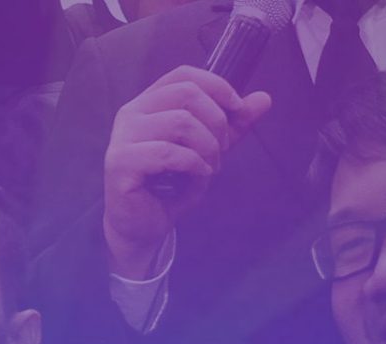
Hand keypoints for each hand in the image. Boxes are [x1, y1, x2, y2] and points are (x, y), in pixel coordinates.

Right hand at [102, 66, 271, 277]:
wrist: (142, 227)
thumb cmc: (170, 187)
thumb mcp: (208, 151)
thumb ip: (232, 126)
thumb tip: (264, 98)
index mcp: (148, 104)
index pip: (184, 75)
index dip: (217, 86)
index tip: (238, 109)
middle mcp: (131, 114)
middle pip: (187, 94)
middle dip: (217, 123)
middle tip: (223, 151)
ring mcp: (123, 137)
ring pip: (181, 122)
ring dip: (207, 148)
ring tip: (209, 169)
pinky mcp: (121, 163)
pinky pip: (169, 153)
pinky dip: (193, 165)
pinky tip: (197, 178)